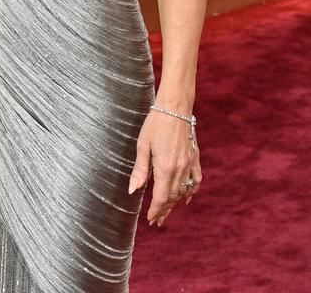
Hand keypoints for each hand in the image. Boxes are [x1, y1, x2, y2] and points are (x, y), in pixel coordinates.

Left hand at [129, 108, 201, 226]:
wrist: (175, 108)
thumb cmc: (155, 123)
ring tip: (167, 211)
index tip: (150, 219)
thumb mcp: (142, 145)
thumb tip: (133, 190)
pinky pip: (196, 180)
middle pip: (172, 197)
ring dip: (175, 203)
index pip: (161, 197)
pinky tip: (187, 198)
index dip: (155, 210)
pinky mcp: (195, 158)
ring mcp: (190, 164)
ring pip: (183, 191)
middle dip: (164, 210)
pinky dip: (192, 191)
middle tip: (156, 220)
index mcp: (165, 167)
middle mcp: (179, 169)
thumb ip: (140, 170)